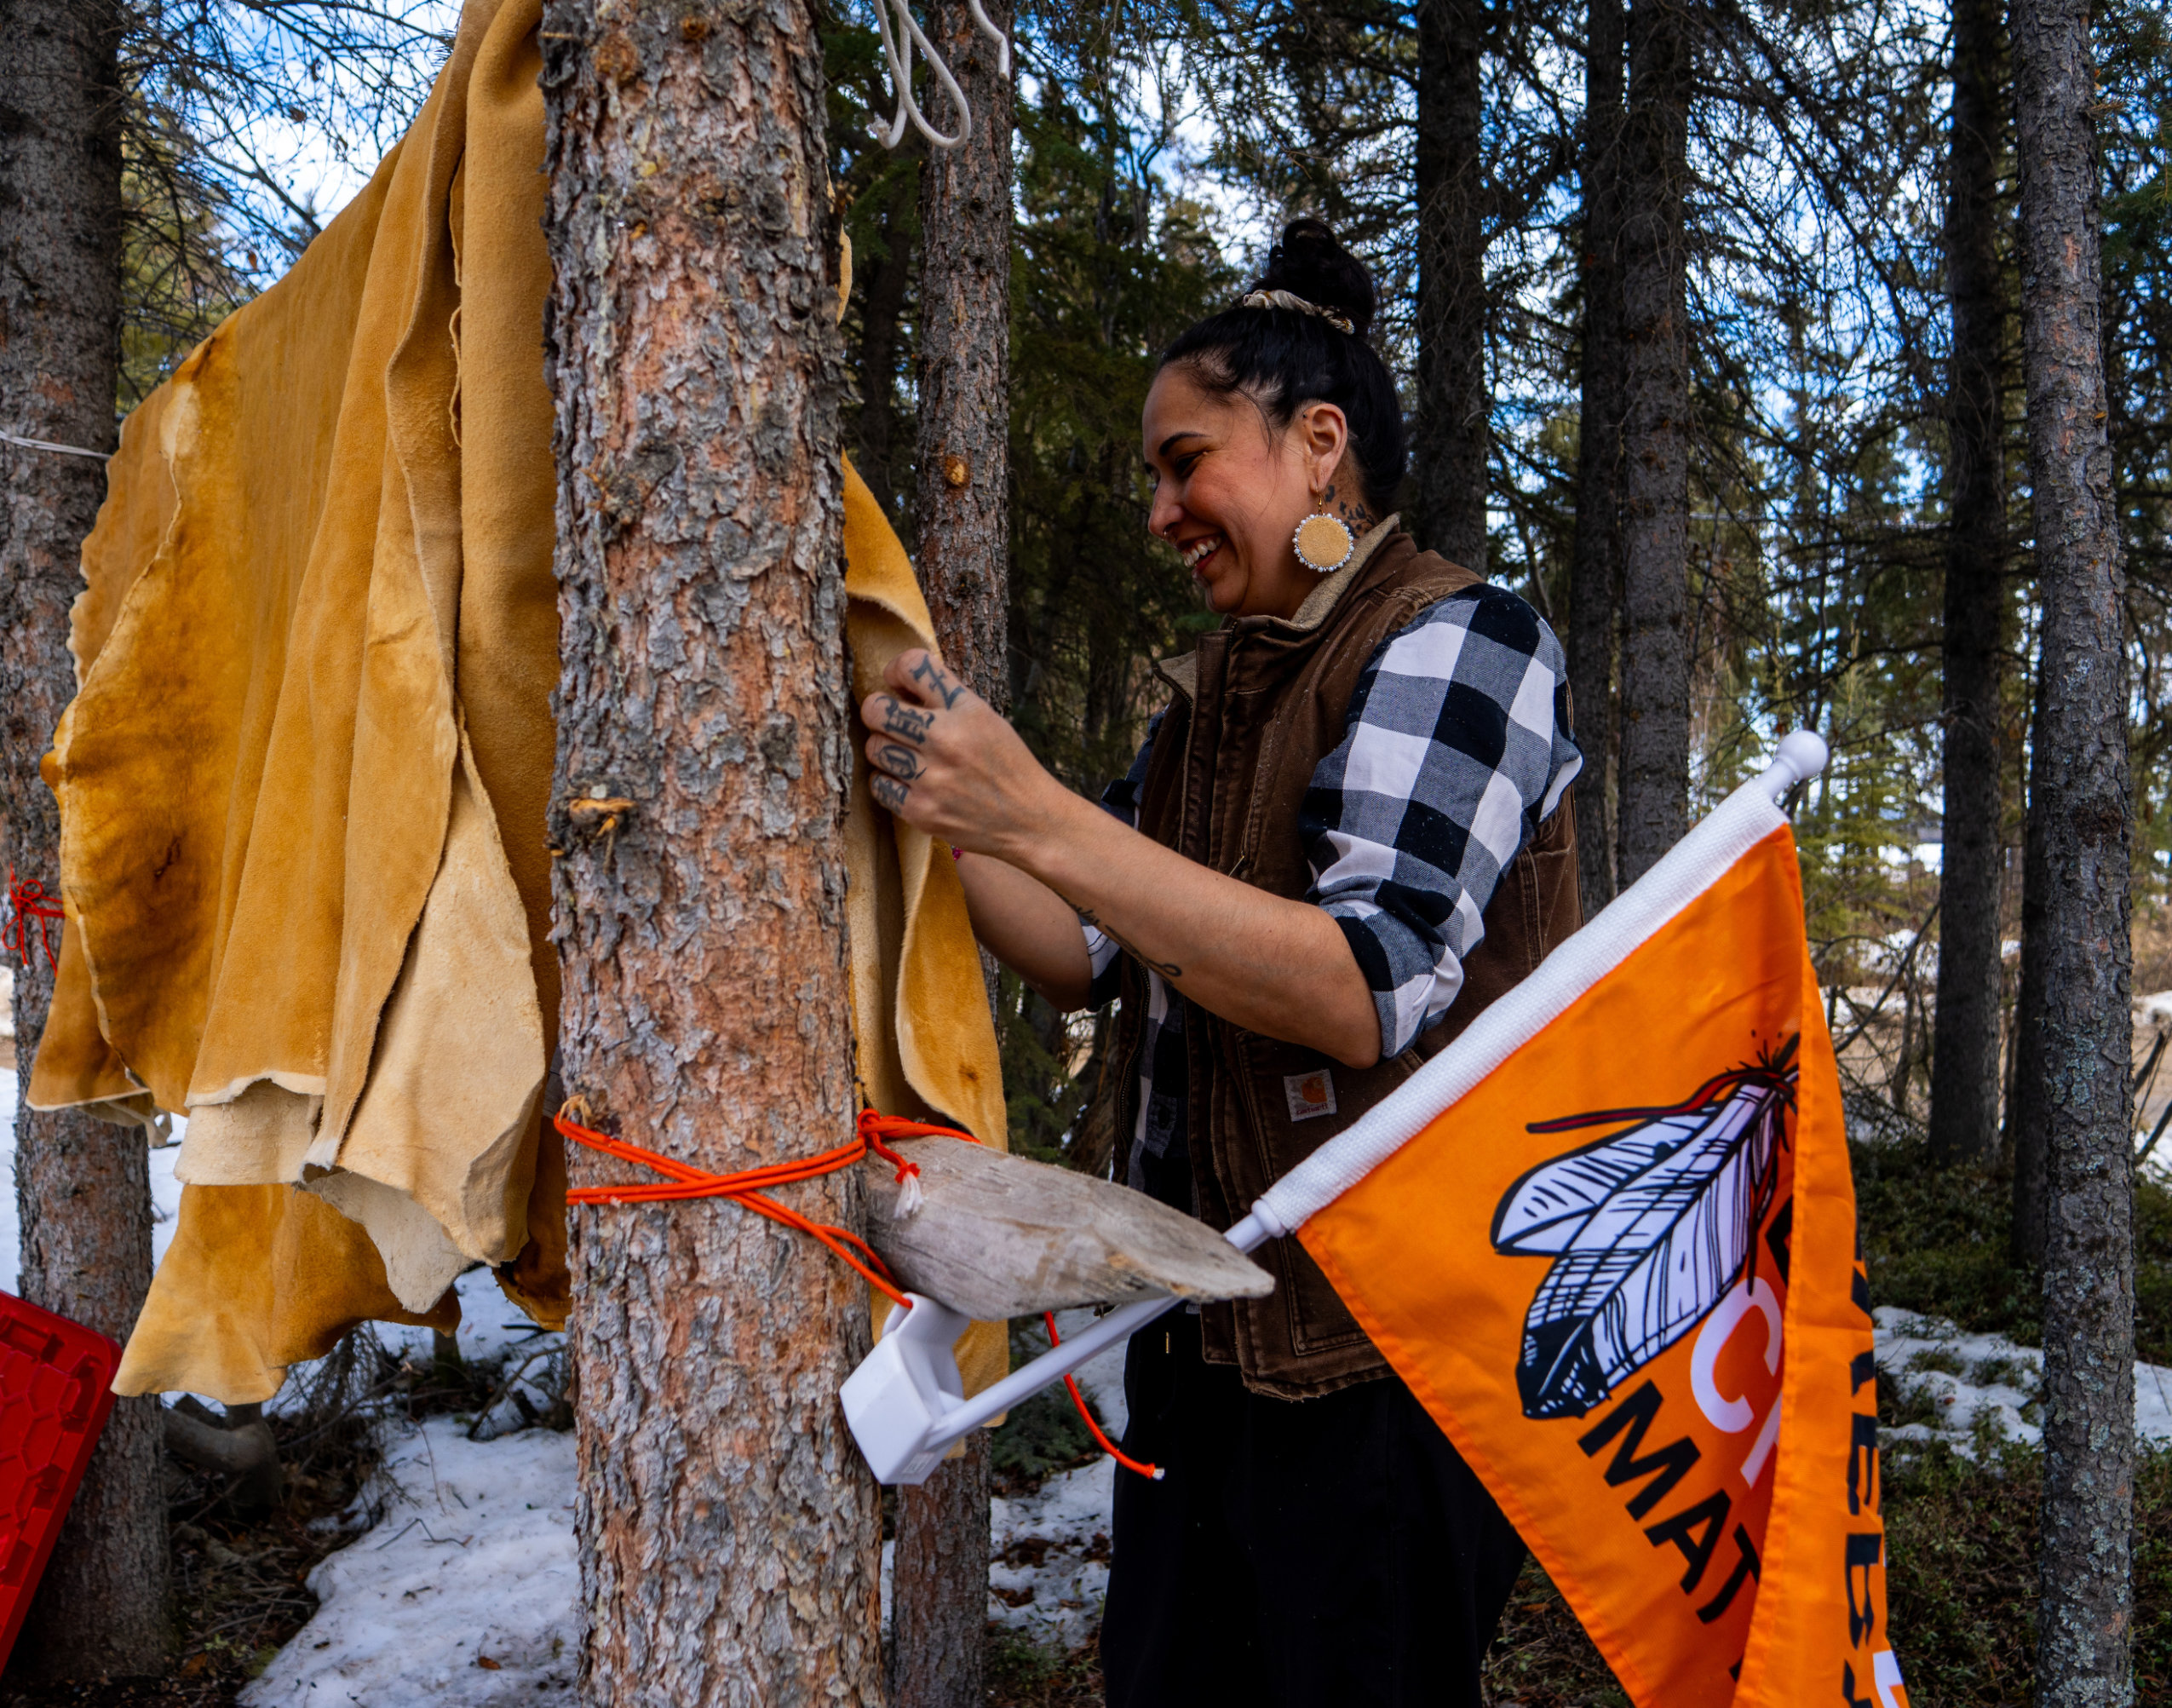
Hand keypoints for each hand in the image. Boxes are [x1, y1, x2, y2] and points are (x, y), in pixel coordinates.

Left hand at [860, 650, 1062, 857]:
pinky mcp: (920, 811)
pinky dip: (889, 783)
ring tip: (908, 757)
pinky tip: (909, 783)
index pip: (912, 666)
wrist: (1030, 821)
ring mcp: (931, 778)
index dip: (895, 670)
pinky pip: (878, 785)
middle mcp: (946, 739)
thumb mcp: (987, 719)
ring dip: (886, 750)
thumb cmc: (1008, 766)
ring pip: (874, 748)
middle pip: (876, 710)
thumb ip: (946, 699)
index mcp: (966, 710)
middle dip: (879, 713)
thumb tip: (897, 685)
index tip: (897, 684)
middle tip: (892, 724)